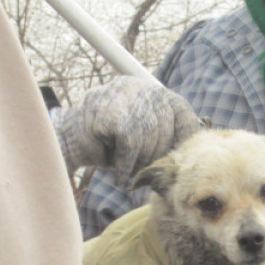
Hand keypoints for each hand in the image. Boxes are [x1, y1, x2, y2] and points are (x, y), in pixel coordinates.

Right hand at [54, 76, 203, 185]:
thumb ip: (164, 133)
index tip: (181, 156)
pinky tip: (120, 176)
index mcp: (150, 91)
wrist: (67, 141)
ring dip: (139, 162)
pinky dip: (126, 165)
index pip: (178, 108)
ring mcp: (122, 97)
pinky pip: (130, 144)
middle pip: (164, 127)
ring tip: (129, 173)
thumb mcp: (141, 134)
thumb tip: (198, 139)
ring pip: (148, 137)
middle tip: (144, 173)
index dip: (184, 133)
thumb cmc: (108, 143)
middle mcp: (138, 88)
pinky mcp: (110, 112)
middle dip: (155, 155)